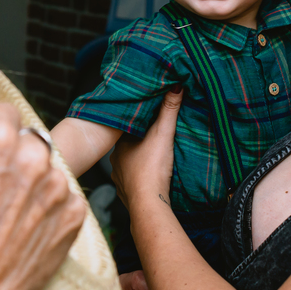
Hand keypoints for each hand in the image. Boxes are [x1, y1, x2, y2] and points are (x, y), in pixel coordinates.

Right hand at [0, 68, 85, 289]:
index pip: (5, 113)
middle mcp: (34, 156)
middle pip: (29, 138)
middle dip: (14, 155)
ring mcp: (59, 185)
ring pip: (49, 165)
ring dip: (34, 180)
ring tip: (9, 211)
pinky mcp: (76, 212)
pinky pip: (64, 193)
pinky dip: (50, 205)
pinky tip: (27, 224)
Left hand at [110, 87, 181, 211]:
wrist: (148, 203)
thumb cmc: (153, 167)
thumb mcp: (163, 133)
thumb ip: (169, 110)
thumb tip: (175, 86)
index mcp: (121, 144)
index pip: (128, 128)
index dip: (139, 123)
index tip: (149, 120)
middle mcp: (115, 160)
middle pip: (128, 147)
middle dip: (139, 144)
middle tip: (154, 140)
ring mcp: (119, 178)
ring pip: (128, 165)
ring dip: (138, 163)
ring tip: (153, 159)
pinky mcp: (125, 193)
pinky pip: (131, 183)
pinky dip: (139, 179)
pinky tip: (148, 179)